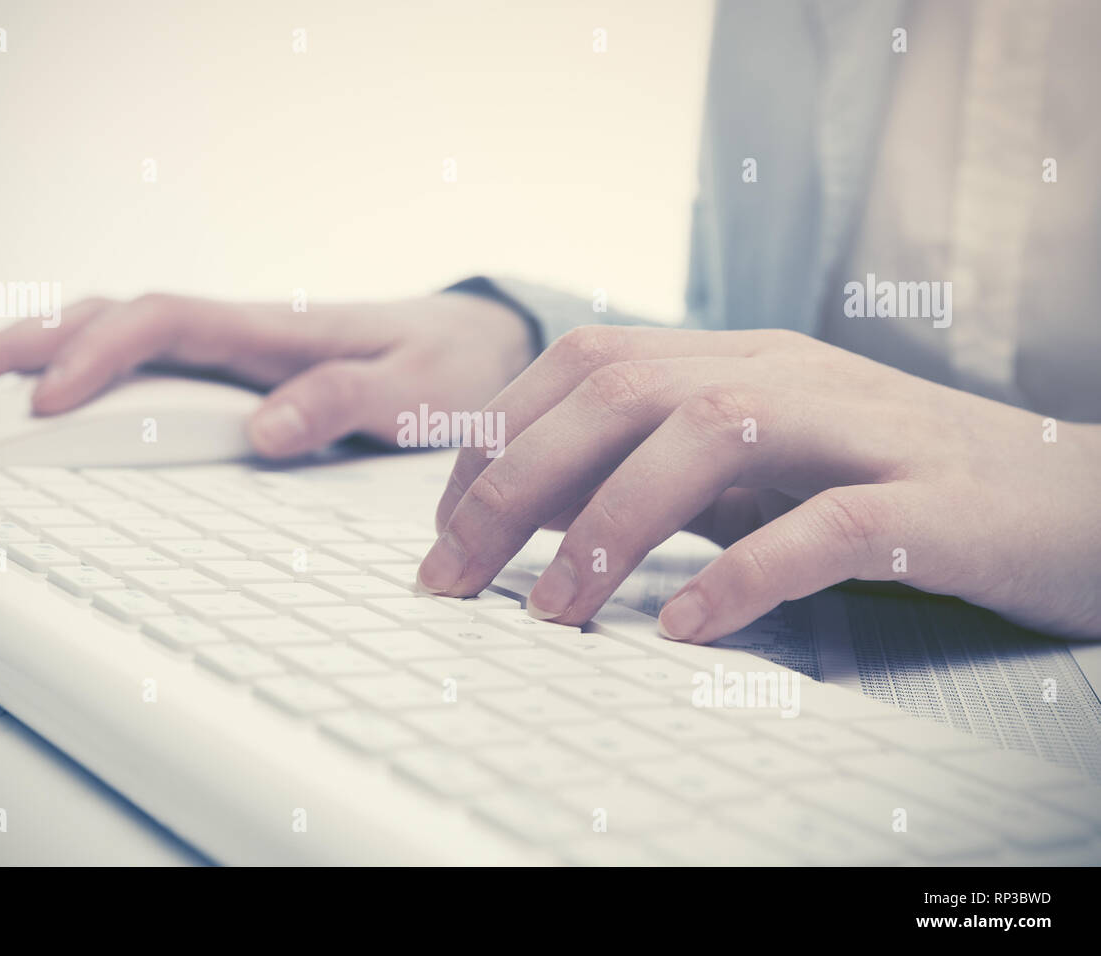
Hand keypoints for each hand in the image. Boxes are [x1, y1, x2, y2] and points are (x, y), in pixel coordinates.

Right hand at [0, 292, 534, 457]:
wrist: (479, 345)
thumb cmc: (450, 368)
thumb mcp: (417, 393)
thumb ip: (346, 404)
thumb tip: (261, 430)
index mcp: (273, 331)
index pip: (160, 324)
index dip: (95, 358)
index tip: (42, 404)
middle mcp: (241, 332)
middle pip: (112, 316)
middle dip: (23, 342)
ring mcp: (234, 349)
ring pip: (118, 333)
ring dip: (39, 349)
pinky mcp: (237, 371)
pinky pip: (146, 360)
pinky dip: (86, 367)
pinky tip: (54, 390)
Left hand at [420, 326, 1100, 641]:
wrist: (1088, 498)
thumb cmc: (910, 484)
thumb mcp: (774, 466)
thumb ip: (678, 476)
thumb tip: (552, 517)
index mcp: (745, 361)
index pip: (589, 364)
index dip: (501, 437)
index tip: (447, 523)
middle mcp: (792, 375)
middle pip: (620, 389)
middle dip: (513, 482)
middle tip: (452, 574)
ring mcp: (865, 430)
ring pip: (708, 437)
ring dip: (607, 527)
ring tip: (551, 613)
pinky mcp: (934, 503)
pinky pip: (827, 528)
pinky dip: (745, 573)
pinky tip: (688, 626)